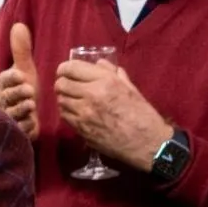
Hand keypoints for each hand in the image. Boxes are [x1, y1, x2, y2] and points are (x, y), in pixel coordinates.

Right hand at [0, 23, 39, 139]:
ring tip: (31, 106)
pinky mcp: (17, 132)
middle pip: (6, 98)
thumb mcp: (24, 69)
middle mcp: (2, 101)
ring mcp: (8, 117)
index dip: (11, 78)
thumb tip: (19, 24)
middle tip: (30, 90)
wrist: (29, 115)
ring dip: (21, 110)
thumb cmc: (23, 89)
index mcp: (3, 84)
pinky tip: (34, 122)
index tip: (21, 76)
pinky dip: (27, 126)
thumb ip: (21, 50)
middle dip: (17, 94)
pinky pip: (20, 130)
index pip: (4, 80)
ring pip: (11, 115)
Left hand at [54, 61, 173, 169]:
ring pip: (60, 100)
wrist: (146, 143)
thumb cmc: (142, 114)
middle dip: (62, 83)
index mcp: (105, 81)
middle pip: (61, 84)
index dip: (64, 68)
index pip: (72, 68)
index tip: (65, 71)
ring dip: (65, 98)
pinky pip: (64, 115)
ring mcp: (84, 113)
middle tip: (68, 86)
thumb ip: (113, 73)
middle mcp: (91, 94)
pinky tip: (76, 112)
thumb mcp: (131, 88)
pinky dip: (67, 112)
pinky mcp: (81, 129)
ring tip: (73, 100)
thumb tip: (99, 63)